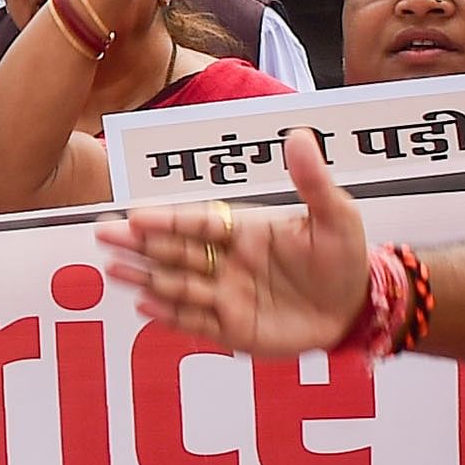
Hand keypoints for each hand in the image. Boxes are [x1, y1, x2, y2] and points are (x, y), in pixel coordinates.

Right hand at [99, 129, 371, 357]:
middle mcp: (229, 262)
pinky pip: (197, 323)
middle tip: (105, 234)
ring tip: (115, 270)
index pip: (200, 223)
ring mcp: (228, 296)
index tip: (138, 215)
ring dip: (147, 277)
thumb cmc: (344, 257)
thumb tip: (299, 134)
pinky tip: (144, 306)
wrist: (359, 308)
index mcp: (245, 230)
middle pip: (178, 251)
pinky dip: (171, 316)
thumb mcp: (336, 215)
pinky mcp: (234, 330)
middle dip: (142, 243)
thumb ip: (312, 180)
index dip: (169, 220)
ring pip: (180, 285)